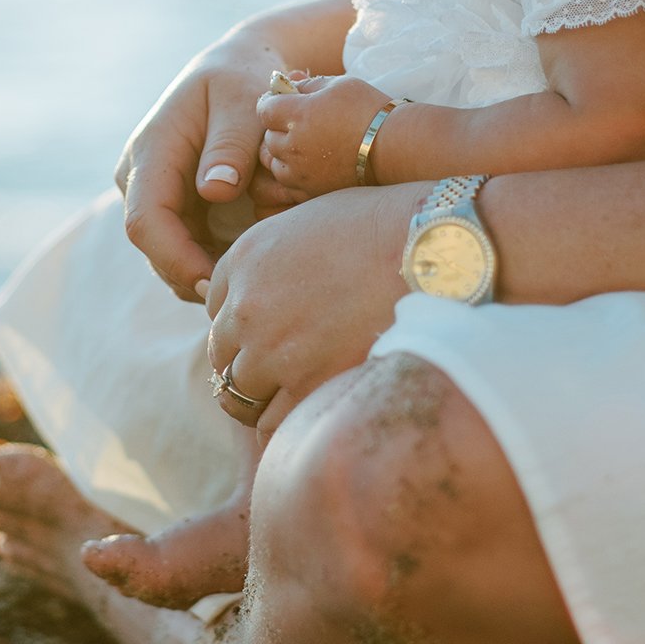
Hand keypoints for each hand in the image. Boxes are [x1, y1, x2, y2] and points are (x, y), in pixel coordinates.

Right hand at [114, 36, 279, 301]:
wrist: (236, 67)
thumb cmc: (243, 80)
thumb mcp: (244, 101)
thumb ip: (232, 145)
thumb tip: (214, 191)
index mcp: (151, 152)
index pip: (146, 221)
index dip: (177, 260)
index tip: (218, 282)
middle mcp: (140, 177)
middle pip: (154, 248)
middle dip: (193, 277)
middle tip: (245, 294)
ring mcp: (152, 193)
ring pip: (167, 255)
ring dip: (203, 274)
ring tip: (252, 280)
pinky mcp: (172, 205)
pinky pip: (184, 248)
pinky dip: (211, 262)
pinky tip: (248, 264)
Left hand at [203, 183, 427, 427]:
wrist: (429, 250)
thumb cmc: (383, 227)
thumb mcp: (309, 220)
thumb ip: (274, 257)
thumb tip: (271, 286)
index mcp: (244, 259)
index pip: (214, 308)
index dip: (241, 324)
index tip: (266, 332)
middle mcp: (246, 306)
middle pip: (221, 355)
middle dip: (245, 363)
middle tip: (279, 371)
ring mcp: (272, 349)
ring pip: (238, 395)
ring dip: (260, 399)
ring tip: (293, 398)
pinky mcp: (306, 385)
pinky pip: (272, 424)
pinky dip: (285, 423)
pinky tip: (311, 414)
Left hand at [257, 75, 398, 194]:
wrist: (396, 148)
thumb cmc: (370, 110)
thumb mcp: (339, 84)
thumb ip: (307, 84)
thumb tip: (288, 84)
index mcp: (297, 115)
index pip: (264, 108)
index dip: (271, 103)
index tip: (283, 101)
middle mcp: (293, 146)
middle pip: (267, 137)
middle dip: (278, 128)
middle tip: (300, 123)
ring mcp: (300, 173)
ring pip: (274, 163)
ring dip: (283, 153)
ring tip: (307, 145)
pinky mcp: (310, 192)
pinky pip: (286, 184)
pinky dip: (293, 174)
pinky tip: (311, 165)